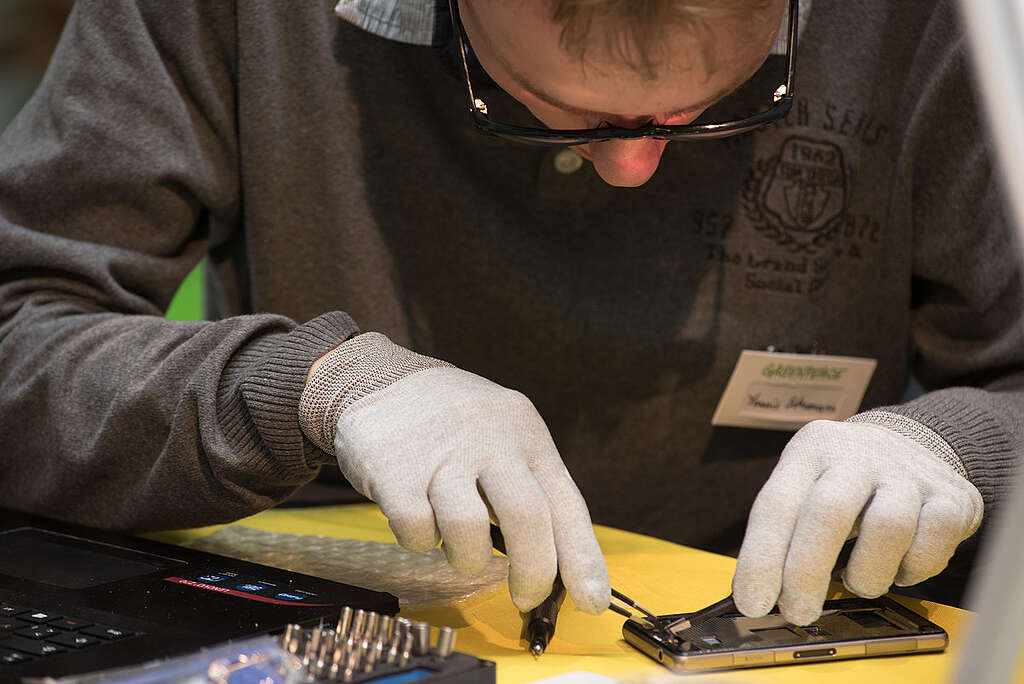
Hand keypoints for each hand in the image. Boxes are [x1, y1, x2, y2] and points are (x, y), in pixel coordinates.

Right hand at [300, 333, 609, 613]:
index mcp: (525, 432)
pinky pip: (417, 532)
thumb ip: (531, 487)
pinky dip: (420, 541)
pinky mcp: (395, 470)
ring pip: (468, 532)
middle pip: (526, 517)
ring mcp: (441, 454)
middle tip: (527, 598)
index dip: (582, 558)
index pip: (565, 501)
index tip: (593, 600)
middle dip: (533, 572)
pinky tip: (418, 516)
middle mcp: (489, 438)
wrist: (376, 379)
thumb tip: (561, 566)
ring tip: (458, 542)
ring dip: (467, 557)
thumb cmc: (453, 423)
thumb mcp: (503, 434)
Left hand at [732, 418, 982, 624]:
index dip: (762, 557)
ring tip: (859, 583)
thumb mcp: (806, 485)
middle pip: (828, 513)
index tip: (753, 601)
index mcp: (810, 450)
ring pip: (888, 529)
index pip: (776, 504)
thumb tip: (756, 592)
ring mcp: (907, 472)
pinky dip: (912, 570)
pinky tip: (898, 566)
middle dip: (806, 573)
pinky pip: (932, 545)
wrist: (913, 444)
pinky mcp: (951, 496)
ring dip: (867, 574)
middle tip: (797, 612)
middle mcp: (857, 454)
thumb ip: (783, 531)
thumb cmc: (844, 480)